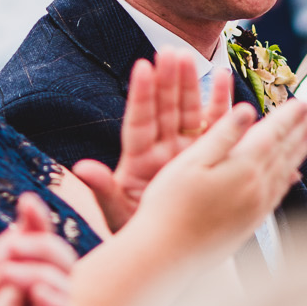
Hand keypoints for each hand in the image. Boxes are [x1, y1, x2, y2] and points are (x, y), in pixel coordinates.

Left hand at [0, 194, 78, 305]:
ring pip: (66, 283)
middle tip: (11, 246)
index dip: (36, 217)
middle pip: (59, 255)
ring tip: (7, 271)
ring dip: (43, 271)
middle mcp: (31, 288)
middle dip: (42, 244)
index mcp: (7, 265)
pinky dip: (57, 304)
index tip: (25, 203)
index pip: (33, 233)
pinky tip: (36, 294)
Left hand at [71, 48, 228, 230]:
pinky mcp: (208, 154)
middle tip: (170, 52)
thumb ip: (102, 189)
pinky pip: (215, 124)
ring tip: (191, 57)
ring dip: (191, 84)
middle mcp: (162, 150)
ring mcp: (185, 150)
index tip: (143, 67)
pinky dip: (221, 102)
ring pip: (188, 111)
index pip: (139, 122)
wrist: (169, 253)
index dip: (141, 95)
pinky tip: (224, 77)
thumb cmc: (139, 236)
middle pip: (164, 110)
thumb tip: (81, 167)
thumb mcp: (118, 215)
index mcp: (138, 161)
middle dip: (168, 81)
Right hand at [128, 94, 306, 255]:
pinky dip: (288, 178)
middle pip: (285, 151)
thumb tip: (247, 110)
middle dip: (300, 129)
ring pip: (285, 172)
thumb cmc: (170, 206)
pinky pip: (278, 194)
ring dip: (299, 152)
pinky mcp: (251, 224)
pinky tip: (291, 176)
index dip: (290, 114)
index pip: (274, 133)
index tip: (303, 100)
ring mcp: (256, 208)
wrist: (167, 254)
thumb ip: (222, 135)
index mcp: (243, 167)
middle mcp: (257, 188)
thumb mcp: (190, 162)